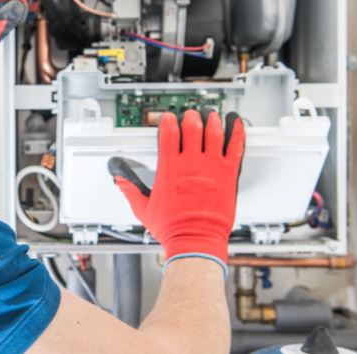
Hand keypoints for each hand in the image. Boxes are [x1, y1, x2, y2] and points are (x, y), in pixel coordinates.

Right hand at [107, 110, 244, 270]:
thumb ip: (130, 190)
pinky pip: (235, 148)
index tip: (168, 118)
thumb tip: (120, 180)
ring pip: (214, 133)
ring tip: (210, 116)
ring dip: (212, 121)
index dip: (168, 121)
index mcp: (170, 168)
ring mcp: (211, 167)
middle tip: (190, 115)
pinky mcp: (228, 175)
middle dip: (190, 117)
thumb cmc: (172, 228)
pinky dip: (237, 133)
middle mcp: (191, 164)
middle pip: (192, 127)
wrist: (195, 241)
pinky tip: (236, 125)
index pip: (168, 133)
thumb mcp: (143, 208)